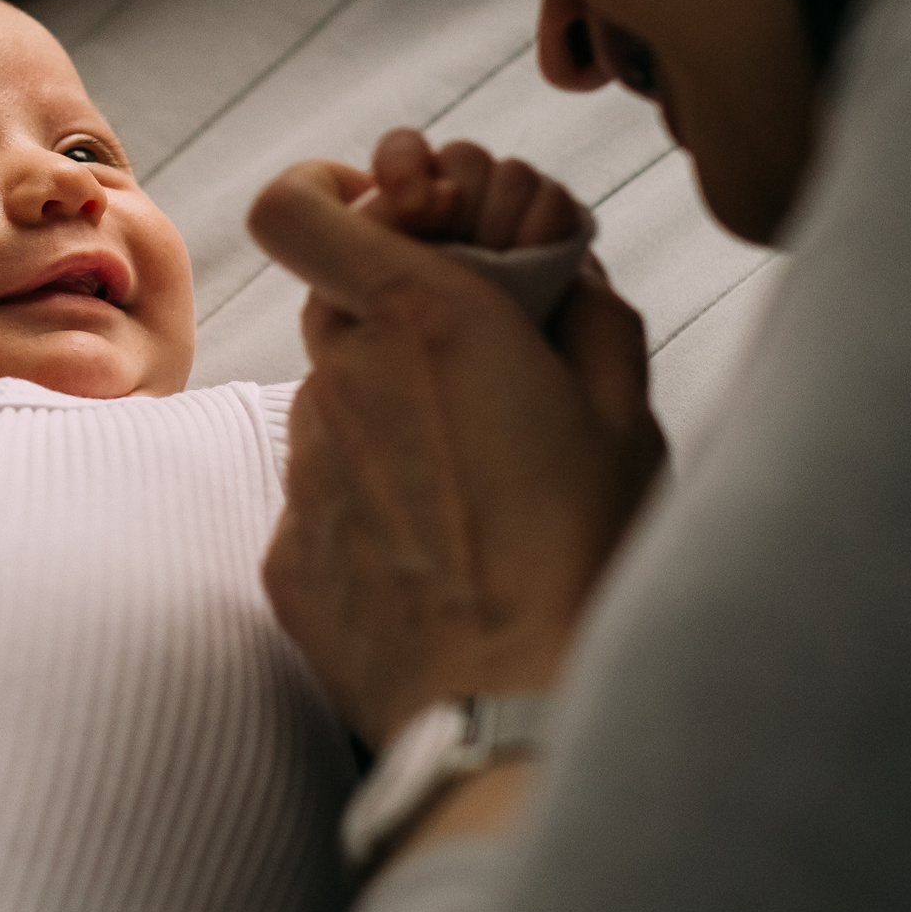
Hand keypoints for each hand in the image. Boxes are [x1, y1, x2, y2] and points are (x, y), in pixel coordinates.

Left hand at [251, 131, 661, 749]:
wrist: (515, 713)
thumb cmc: (586, 553)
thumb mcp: (626, 411)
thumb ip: (583, 311)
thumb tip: (561, 273)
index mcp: (422, 318)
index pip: (294, 205)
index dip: (322, 199)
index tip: (378, 221)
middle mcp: (342, 379)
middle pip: (330, 304)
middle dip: (389, 319)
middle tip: (470, 376)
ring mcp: (303, 467)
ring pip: (331, 403)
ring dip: (385, 419)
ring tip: (470, 492)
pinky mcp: (284, 550)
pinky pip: (320, 495)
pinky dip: (369, 506)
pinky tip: (436, 560)